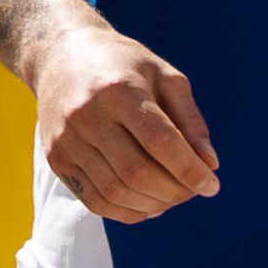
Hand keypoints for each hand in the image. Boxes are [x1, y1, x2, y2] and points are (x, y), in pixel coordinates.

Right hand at [32, 17, 216, 221]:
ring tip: (172, 196)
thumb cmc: (122, 65)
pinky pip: (94, 200)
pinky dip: (126, 212)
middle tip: (194, 191)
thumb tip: (209, 164)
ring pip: (116, 192)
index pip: (160, 142)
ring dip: (154, 204)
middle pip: (138, 173)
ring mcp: (65, 139)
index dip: (190, 170)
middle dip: (176, 192)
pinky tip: (147, 204)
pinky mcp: (55, 157)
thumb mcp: (164, 76)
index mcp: (118, 90)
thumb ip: (189, 119)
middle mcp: (86, 115)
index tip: (211, 185)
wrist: (60, 56)